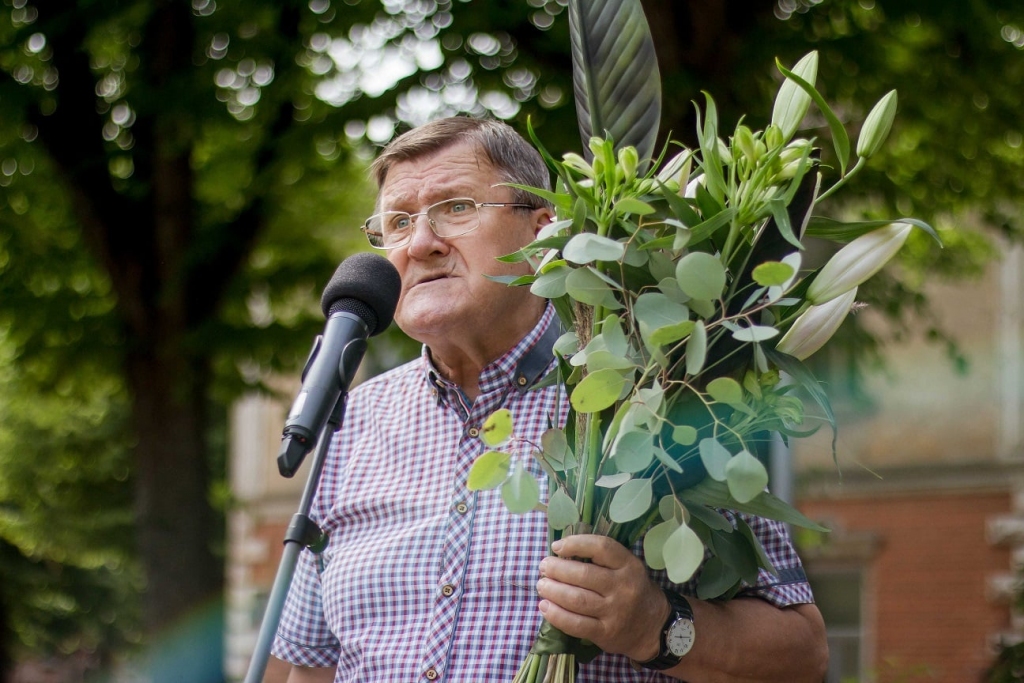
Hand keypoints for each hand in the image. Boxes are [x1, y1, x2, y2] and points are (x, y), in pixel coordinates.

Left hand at [535, 534, 669, 661]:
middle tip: (544, 567)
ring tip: (541, 585)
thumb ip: (602, 559)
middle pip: (584, 575)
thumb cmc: (633, 591)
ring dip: (553, 591)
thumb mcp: (627, 568)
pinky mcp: (606, 633)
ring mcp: (615, 612)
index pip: (601, 547)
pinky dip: (557, 615)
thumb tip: (561, 552)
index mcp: (629, 565)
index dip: (575, 544)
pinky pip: (576, 624)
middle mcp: (623, 587)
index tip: (557, 547)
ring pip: (577, 599)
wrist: (653, 628)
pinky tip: (545, 606)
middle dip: (557, 569)